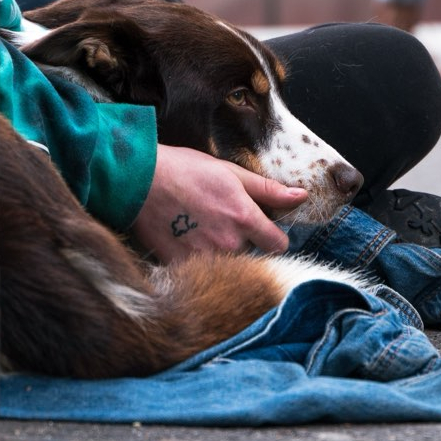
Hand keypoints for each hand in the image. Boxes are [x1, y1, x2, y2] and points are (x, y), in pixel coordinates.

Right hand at [131, 145, 307, 262]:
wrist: (138, 180)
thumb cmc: (185, 170)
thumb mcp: (231, 173)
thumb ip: (268, 190)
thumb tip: (302, 197)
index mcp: (245, 218)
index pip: (279, 245)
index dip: (273, 237)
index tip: (262, 229)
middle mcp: (229, 243)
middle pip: (252, 255)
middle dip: (244, 243)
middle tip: (222, 222)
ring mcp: (205, 258)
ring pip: (228, 264)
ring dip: (221, 252)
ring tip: (202, 229)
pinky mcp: (182, 266)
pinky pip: (202, 270)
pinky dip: (198, 260)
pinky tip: (187, 239)